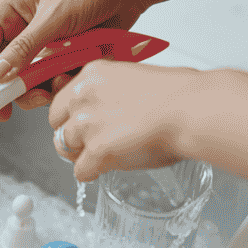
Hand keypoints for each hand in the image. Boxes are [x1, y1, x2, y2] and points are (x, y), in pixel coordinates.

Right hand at [0, 0, 153, 122]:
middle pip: (0, 74)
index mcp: (6, 11)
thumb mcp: (53, 17)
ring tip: (57, 84)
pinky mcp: (59, 55)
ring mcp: (40, 44)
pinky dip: (59, 82)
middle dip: (10, 92)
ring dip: (39, 89)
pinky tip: (72, 74)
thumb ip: (23, 50)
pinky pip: (50, 80)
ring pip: (26, 82)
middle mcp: (18, 28)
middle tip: (13, 110)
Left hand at [49, 59, 201, 181]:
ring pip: (64, 147)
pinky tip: (103, 171)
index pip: (63, 98)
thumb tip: (108, 107)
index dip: (72, 115)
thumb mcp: (134, 77)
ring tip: (101, 158)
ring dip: (80, 155)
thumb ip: (112, 91)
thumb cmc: (178, 95)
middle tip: (89, 144)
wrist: (192, 109)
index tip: (83, 124)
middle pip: (55, 123)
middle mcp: (83, 96)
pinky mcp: (96, 149)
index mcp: (93, 74)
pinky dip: (90, 174)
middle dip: (71, 136)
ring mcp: (87, 123)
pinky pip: (80, 171)